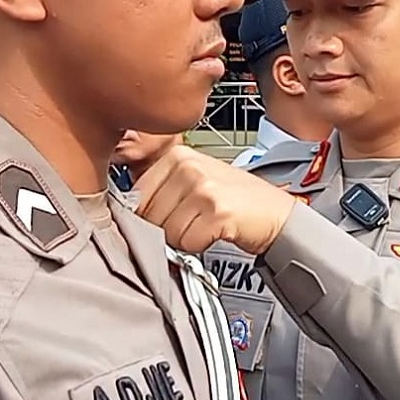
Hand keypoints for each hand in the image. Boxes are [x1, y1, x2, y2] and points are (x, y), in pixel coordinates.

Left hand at [134, 145, 296, 254]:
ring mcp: (203, 187)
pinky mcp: (217, 211)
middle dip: (168, 228)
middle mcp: (188, 166)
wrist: (274, 212)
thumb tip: (125, 213)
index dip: (149, 216)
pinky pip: (187, 243)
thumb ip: (160, 190)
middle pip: (149, 216)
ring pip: (167, 232)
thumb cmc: (232, 199)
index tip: (169, 216)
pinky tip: (215, 232)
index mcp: (176, 154)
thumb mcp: (192, 181)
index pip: (136, 196)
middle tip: (194, 221)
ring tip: (205, 224)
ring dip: (185, 238)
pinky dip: (199, 245)